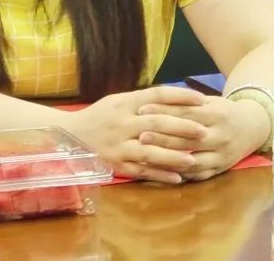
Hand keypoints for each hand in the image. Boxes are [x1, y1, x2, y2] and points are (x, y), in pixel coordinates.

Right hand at [63, 87, 211, 183]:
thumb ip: (143, 100)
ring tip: (193, 160)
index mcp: (125, 102)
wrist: (69, 135)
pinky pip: (141, 171)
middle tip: (204, 132)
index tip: (202, 100)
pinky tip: (177, 178)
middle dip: (183, 128)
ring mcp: (118, 144)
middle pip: (157, 123)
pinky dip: (160, 175)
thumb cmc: (99, 116)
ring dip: (173, 156)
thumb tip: (176, 98)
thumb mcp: (118, 101)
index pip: (157, 95)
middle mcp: (122, 122)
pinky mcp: (115, 164)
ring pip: (150, 151)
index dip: (181, 97)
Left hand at [136, 96, 271, 181]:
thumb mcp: (209, 101)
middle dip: (162, 138)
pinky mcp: (221, 169)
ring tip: (147, 156)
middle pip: (187, 139)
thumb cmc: (224, 110)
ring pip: (192, 161)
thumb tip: (152, 100)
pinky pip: (198, 175)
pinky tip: (163, 172)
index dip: (163, 112)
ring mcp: (222, 155)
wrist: (254, 127)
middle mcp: (221, 136)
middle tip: (140, 135)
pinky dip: (180, 174)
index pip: (185, 113)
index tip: (141, 111)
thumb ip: (185, 103)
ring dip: (169, 160)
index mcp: (217, 114)